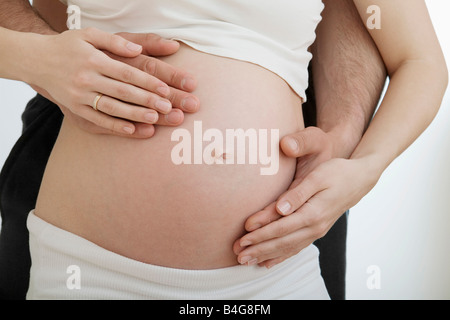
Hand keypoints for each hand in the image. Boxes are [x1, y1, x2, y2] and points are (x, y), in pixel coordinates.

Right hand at [26, 28, 198, 137]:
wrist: (36, 60)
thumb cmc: (68, 46)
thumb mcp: (89, 35)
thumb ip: (115, 42)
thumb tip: (137, 50)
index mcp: (94, 59)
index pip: (127, 73)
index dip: (148, 82)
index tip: (166, 89)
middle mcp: (87, 78)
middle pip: (123, 92)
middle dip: (148, 100)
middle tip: (168, 108)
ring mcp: (80, 95)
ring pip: (112, 107)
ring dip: (135, 114)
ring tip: (155, 118)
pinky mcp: (74, 108)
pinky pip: (97, 119)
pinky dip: (115, 126)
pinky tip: (132, 130)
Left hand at [233, 127, 372, 267]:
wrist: (358, 179)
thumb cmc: (337, 173)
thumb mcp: (318, 177)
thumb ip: (298, 193)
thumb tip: (280, 208)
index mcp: (313, 213)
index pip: (281, 227)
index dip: (261, 233)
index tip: (243, 236)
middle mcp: (315, 227)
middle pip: (282, 242)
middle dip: (258, 249)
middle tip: (238, 254)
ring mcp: (316, 231)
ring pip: (288, 248)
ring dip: (266, 255)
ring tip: (247, 261)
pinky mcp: (316, 231)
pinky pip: (296, 248)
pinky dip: (281, 257)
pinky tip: (268, 263)